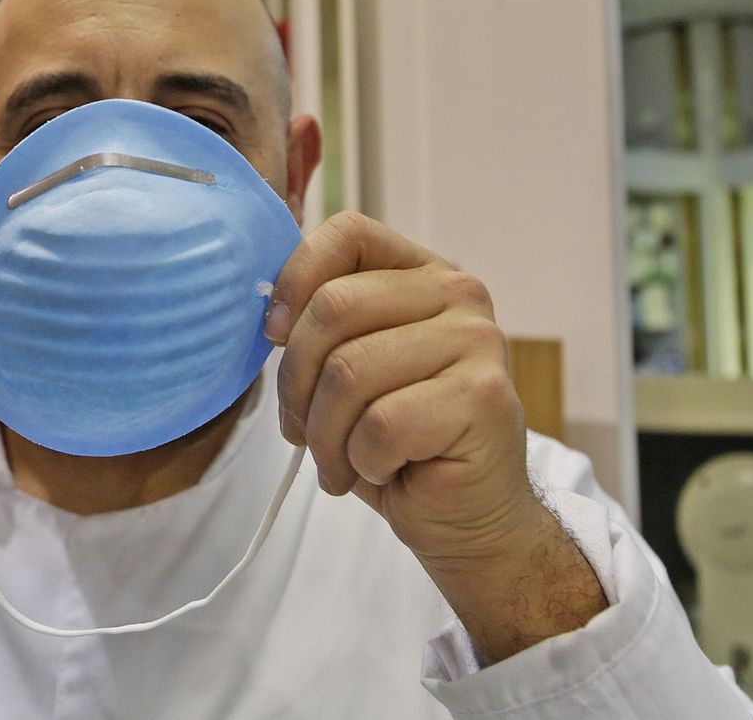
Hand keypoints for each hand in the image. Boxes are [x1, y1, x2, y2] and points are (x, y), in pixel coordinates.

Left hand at [265, 212, 605, 660]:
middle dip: (297, 382)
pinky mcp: (482, 398)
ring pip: (349, 372)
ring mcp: (478, 343)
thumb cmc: (401, 446)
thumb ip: (319, 330)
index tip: (274, 335)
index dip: (295, 280)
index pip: (347, 233)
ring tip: (340, 463)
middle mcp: (459, 294)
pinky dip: (362, 461)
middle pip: (334, 306)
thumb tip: (270, 318)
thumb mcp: (348, 373)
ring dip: (325, 436)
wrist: (470, 519)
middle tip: (303, 430)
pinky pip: (380, 425)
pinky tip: (385, 471)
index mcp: (422, 274)